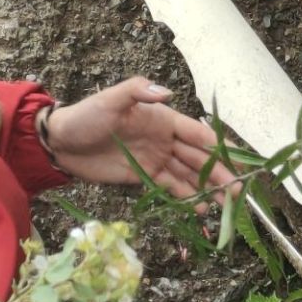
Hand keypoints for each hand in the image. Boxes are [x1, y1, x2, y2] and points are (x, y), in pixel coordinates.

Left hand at [42, 77, 238, 200]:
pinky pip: (170, 187)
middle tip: (238, 192)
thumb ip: (137, 91)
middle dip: (220, 174)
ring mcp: (155, 159)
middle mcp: (164, 139)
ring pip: (189, 175)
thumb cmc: (86, 116)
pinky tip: (200, 209)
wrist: (59, 142)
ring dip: (208, 189)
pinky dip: (186, 197)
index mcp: (162, 119)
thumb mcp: (110, 99)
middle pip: (199, 159)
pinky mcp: (142, 177)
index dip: (221, 147)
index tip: (241, 161)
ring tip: (226, 206)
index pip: (198, 134)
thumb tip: (167, 92)